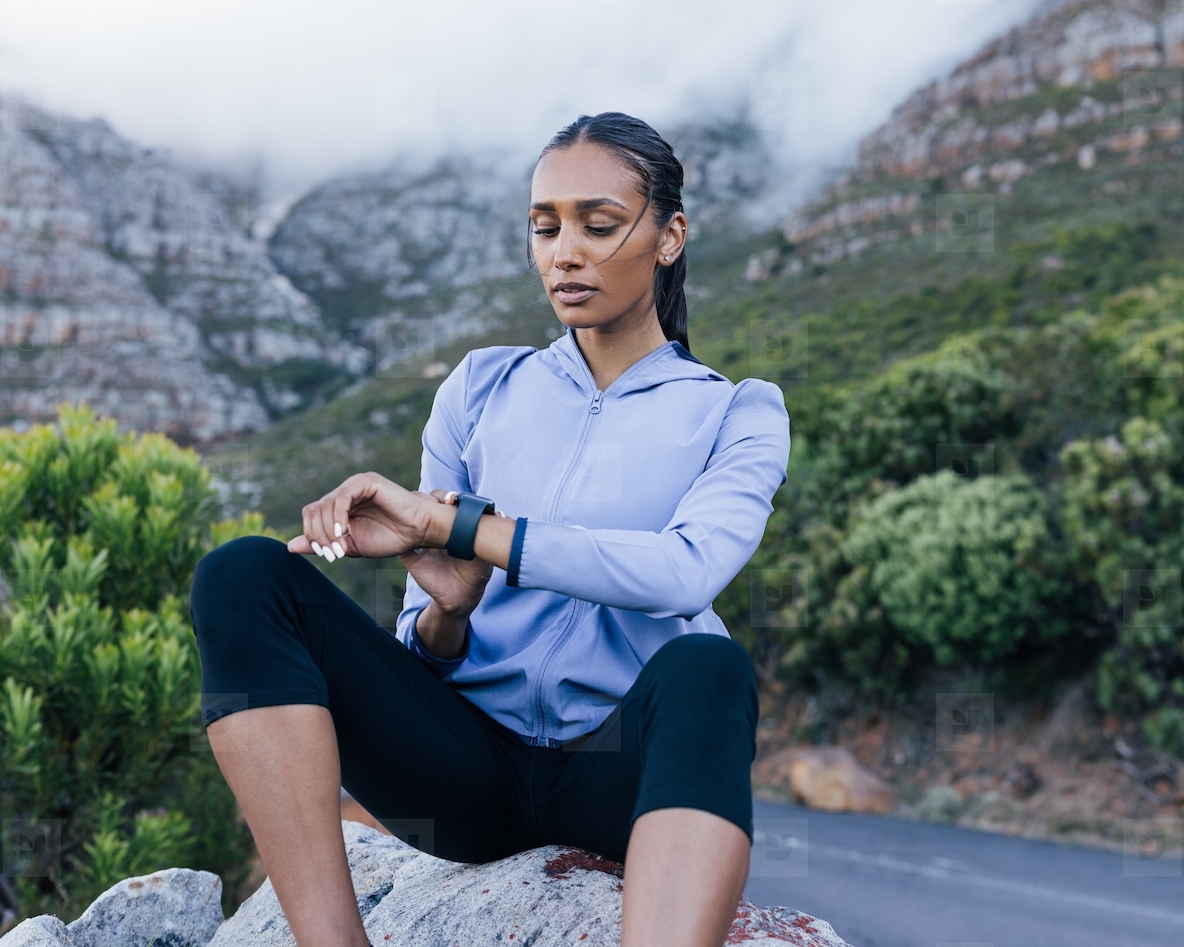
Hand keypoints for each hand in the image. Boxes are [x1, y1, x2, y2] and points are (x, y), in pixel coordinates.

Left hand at [286, 472, 434, 560]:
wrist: (419, 533)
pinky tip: (345, 532)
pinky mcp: (366, 481)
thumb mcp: (350, 546)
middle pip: (313, 510)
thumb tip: (289, 546)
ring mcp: (354, 485)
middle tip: (334, 555)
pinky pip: (341, 498)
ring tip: (341, 548)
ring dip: (328, 530)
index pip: (311, 515)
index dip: (313, 536)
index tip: (328, 556)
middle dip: (319, 536)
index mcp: (340, 506)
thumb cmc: (390, 538)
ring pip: (324, 505)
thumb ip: (322, 543)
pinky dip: (338, 517)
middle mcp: (344, 492)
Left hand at [397, 489, 495, 615]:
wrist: (453, 601)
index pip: (438, 506)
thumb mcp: (415, 562)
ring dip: (473, 505)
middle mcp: (458, 528)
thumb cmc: (435, 580)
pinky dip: (497, 518)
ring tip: (463, 504)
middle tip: (451, 500)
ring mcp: (474, 535)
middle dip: (452, 498)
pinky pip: (495, 528)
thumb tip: (388, 534)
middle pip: (457, 503)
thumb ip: (404, 547)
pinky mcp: (487, 546)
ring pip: (476, 511)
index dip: (436, 499)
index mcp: (441, 529)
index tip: (430, 499)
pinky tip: (496, 513)